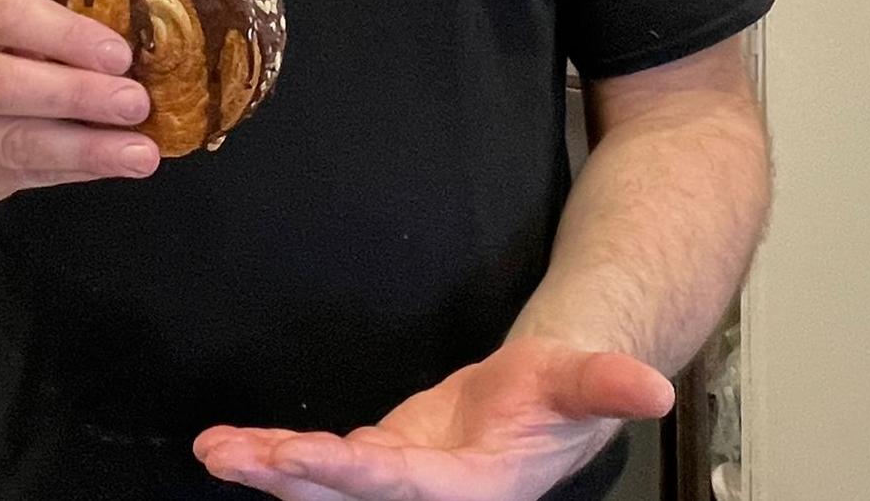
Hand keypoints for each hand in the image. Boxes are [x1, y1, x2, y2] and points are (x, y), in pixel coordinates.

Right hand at [0, 0, 158, 201]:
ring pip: (15, 143)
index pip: (6, 17)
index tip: (119, 54)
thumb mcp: (12, 24)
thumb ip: (57, 33)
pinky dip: (78, 169)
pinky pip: (27, 175)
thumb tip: (129, 58)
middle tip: (135, 103)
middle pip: (3, 85)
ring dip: (86, 149)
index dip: (65, 36)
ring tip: (140, 153)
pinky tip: (115, 164)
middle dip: (77, 96)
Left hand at [193, 337, 674, 500]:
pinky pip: (317, 468)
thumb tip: (655, 389)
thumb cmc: (564, 391)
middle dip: (288, 480)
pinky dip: (271, 460)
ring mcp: (394, 487)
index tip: (297, 456)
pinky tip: (227, 449)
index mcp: (472, 488)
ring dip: (265, 473)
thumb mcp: (585, 380)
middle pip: (345, 496)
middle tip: (232, 455)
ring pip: (321, 489)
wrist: (544, 403)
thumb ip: (609, 385)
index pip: (399, 486)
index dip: (347, 473)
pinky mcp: (374, 468)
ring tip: (215, 451)